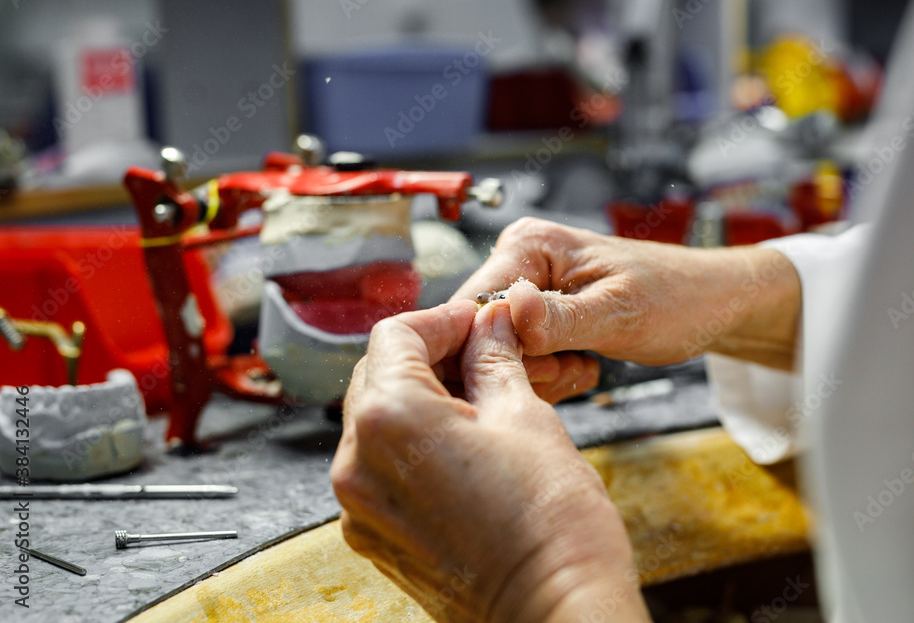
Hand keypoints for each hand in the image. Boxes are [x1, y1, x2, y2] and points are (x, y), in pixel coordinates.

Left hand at [331, 301, 650, 621]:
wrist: (556, 612)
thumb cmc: (551, 526)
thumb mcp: (525, 416)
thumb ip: (494, 359)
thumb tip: (491, 324)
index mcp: (389, 420)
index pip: (396, 336)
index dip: (443, 319)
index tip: (479, 320)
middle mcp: (357, 463)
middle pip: (380, 375)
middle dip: (431, 356)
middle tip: (484, 351)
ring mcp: (361, 507)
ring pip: (380, 421)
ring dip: (424, 397)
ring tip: (484, 395)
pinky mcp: (376, 536)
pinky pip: (383, 466)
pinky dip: (416, 442)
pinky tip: (466, 439)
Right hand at [454, 218, 800, 369]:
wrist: (712, 305)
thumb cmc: (678, 299)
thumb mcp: (619, 314)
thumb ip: (559, 319)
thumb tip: (507, 311)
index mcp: (529, 244)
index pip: (469, 307)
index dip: (488, 351)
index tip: (537, 370)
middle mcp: (517, 261)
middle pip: (478, 335)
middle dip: (523, 366)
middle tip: (575, 367)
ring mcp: (525, 290)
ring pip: (497, 353)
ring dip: (539, 374)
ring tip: (584, 365)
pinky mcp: (536, 316)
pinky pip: (519, 358)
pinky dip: (548, 374)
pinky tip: (581, 367)